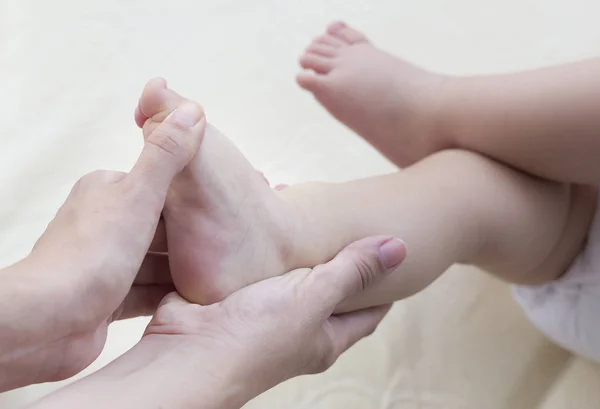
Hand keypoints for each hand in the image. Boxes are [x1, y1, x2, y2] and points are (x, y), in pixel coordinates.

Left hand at [0, 102, 204, 390]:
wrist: (47, 321)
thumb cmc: (91, 256)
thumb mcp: (138, 196)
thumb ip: (166, 155)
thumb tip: (191, 110)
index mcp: (107, 190)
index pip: (159, 188)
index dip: (192, 201)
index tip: (222, 211)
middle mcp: (102, 223)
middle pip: (159, 228)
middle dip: (190, 239)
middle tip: (227, 247)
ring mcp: (103, 263)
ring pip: (153, 262)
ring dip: (181, 269)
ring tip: (217, 273)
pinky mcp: (103, 299)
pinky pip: (144, 292)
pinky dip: (165, 294)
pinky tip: (192, 297)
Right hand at [27, 236, 404, 408]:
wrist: (185, 352)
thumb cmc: (255, 337)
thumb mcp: (313, 299)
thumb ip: (352, 272)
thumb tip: (400, 248)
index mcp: (323, 337)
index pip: (367, 313)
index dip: (382, 289)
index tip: (392, 258)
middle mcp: (294, 329)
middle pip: (328, 292)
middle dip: (336, 260)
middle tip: (346, 226)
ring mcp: (262, 314)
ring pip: (288, 277)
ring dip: (294, 250)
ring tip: (305, 215)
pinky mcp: (232, 298)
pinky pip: (253, 268)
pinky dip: (260, 247)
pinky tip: (263, 223)